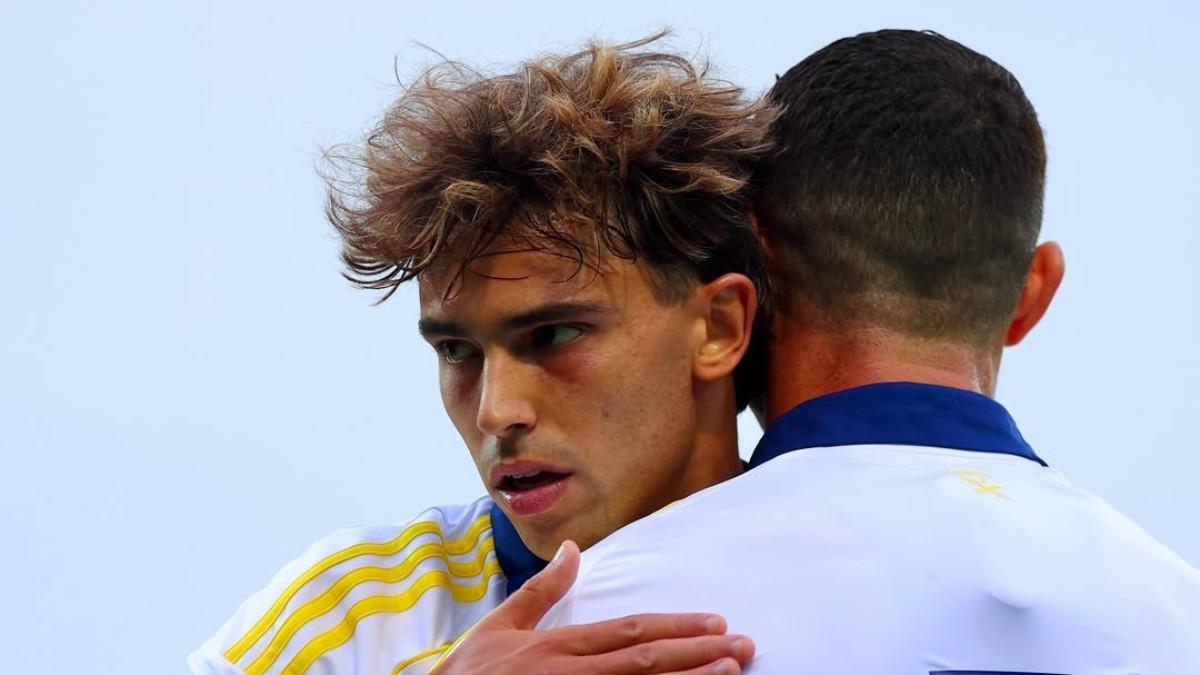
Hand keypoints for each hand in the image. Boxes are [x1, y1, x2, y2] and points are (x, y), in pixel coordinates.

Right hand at [431, 540, 753, 674]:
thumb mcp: (500, 626)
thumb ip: (541, 590)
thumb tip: (575, 549)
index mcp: (556, 646)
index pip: (629, 632)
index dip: (676, 626)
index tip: (716, 622)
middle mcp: (569, 674)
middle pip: (645, 661)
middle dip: (698, 653)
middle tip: (744, 646)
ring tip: (731, 672)